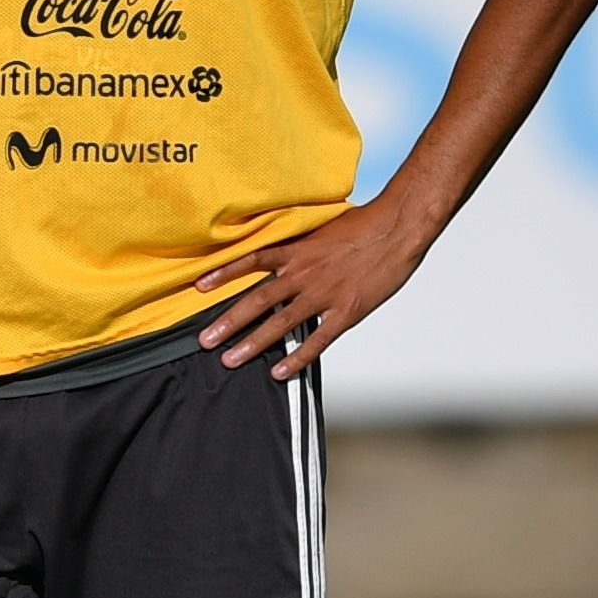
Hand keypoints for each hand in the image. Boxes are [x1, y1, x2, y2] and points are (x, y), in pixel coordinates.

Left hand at [192, 198, 432, 378]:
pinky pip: (317, 341)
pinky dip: (297, 358)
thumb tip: (280, 247)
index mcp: (297, 250)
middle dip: (229, 323)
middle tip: (205, 341)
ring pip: (281, 324)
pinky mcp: (345, 312)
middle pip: (258, 301)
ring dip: (253, 344)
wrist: (398, 228)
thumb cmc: (364, 224)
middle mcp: (304, 274)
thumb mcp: (322, 227)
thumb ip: (299, 242)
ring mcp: (324, 295)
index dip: (224, 273)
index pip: (251, 261)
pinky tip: (279, 373)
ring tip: (230, 360)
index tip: (199, 286)